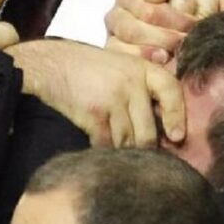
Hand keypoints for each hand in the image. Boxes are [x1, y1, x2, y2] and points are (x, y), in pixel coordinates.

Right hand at [7, 40, 184, 147]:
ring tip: (121, 159)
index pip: (171, 91)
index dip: (176, 116)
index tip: (176, 137)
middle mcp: (131, 83)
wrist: (47, 63)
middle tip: (143, 158)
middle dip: (145, 147)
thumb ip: (137, 82)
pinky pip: (106, 143)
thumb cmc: (80, 65)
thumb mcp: (116, 63)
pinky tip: (99, 151)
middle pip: (149, 129)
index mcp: (140, 68)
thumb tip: (157, 115)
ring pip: (129, 141)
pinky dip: (103, 151)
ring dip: (124, 153)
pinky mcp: (95, 114)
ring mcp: (114, 99)